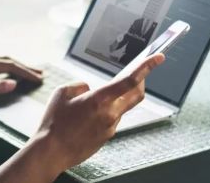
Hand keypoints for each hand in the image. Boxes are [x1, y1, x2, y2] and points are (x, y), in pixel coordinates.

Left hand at [0, 56, 41, 107]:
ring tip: (28, 72)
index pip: (9, 65)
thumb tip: (13, 83)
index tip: (39, 79)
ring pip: (0, 61)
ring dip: (16, 66)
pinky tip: (6, 73)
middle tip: (41, 74)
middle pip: (7, 60)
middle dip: (24, 66)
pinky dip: (6, 68)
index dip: (25, 71)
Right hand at [32, 54, 164, 173]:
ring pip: (122, 107)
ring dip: (116, 99)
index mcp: (100, 100)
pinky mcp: (107, 137)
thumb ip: (80, 86)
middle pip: (136, 94)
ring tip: (94, 100)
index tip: (159, 57)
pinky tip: (88, 116)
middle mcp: (110, 114)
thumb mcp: (62, 93)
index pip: (130, 80)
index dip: (147, 66)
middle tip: (139, 72)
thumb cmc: (54, 124)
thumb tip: (90, 89)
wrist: (51, 153)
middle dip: (141, 81)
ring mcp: (110, 127)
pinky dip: (106, 112)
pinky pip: (112, 119)